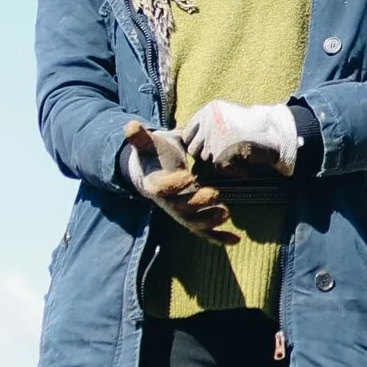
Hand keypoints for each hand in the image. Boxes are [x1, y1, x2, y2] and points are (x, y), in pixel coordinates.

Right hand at [120, 122, 249, 248]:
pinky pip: (204, 231)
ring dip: (209, 222)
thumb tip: (131, 126)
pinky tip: (235, 240)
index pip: (161, 188)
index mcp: (154, 184)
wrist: (150, 170)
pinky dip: (219, 237)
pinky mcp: (191, 217)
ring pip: (193, 223)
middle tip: (215, 194)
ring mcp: (179, 212)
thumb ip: (140, 137)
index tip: (188, 176)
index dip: (173, 184)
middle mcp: (167, 202)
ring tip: (226, 214)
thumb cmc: (152, 155)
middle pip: (180, 209)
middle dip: (197, 204)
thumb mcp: (147, 144)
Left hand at [183, 98, 302, 178]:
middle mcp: (208, 123)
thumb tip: (181, 137)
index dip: (195, 142)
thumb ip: (206, 125)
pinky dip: (231, 169)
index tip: (205, 146)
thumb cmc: (252, 125)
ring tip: (234, 155)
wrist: (275, 133)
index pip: (186, 133)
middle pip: (193, 148)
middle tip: (221, 153)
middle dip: (204, 153)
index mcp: (208, 111)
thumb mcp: (226, 115)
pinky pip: (218, 168)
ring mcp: (214, 140)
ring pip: (205, 159)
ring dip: (217, 160)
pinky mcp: (222, 155)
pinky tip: (242, 165)